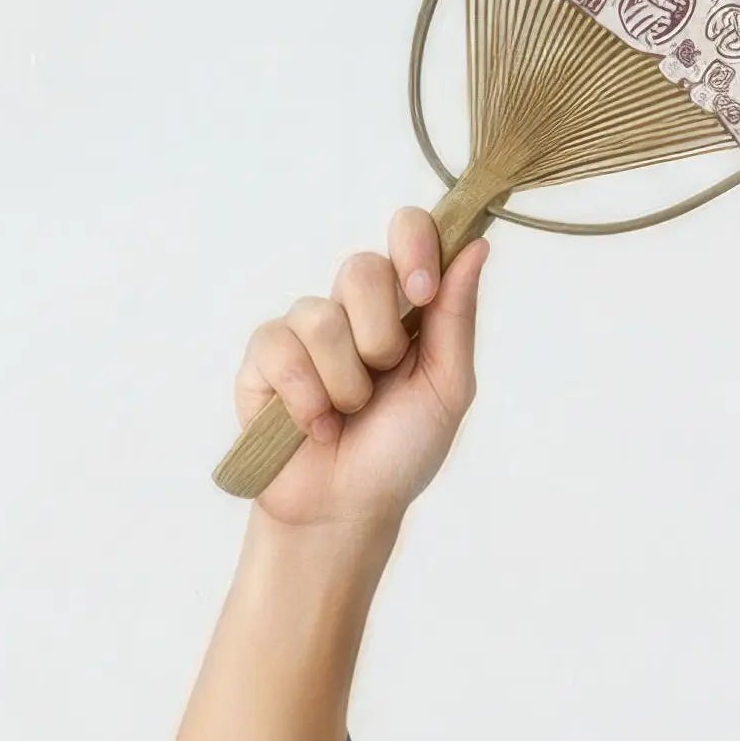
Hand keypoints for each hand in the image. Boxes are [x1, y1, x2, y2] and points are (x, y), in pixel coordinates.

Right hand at [234, 206, 492, 532]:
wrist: (349, 507)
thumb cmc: (402, 449)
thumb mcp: (447, 386)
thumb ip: (457, 317)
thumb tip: (477, 247)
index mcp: (405, 308)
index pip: (408, 233)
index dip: (415, 246)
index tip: (424, 290)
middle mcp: (353, 309)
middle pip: (361, 268)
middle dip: (381, 336)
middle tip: (384, 377)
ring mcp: (304, 330)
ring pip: (321, 316)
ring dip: (346, 381)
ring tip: (349, 413)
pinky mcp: (262, 359)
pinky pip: (281, 349)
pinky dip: (308, 399)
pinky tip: (316, 427)